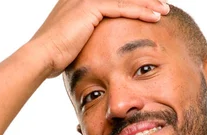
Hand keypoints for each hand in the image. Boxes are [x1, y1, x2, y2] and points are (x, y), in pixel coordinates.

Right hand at [30, 0, 169, 77]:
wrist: (42, 57)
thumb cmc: (55, 58)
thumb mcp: (74, 45)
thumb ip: (86, 41)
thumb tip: (94, 52)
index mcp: (78, 2)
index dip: (131, 3)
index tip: (148, 8)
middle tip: (161, 5)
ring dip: (147, 3)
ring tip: (164, 10)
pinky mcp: (90, 6)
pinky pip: (122, 6)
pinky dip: (140, 11)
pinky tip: (155, 16)